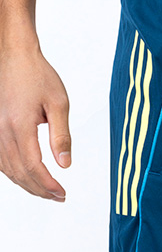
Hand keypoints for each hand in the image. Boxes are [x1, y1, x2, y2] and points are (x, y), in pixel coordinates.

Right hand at [0, 47, 70, 200]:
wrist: (12, 55)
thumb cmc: (37, 75)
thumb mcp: (59, 104)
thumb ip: (61, 135)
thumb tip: (65, 164)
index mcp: (19, 126)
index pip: (32, 167)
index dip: (47, 185)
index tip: (62, 193)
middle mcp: (1, 131)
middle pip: (18, 173)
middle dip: (39, 189)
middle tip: (58, 196)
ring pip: (7, 169)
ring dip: (26, 184)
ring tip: (47, 191)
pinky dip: (13, 173)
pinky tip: (26, 177)